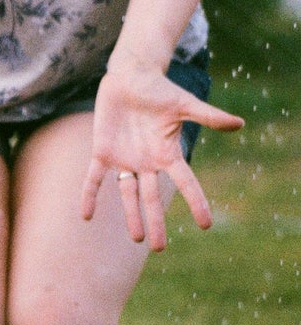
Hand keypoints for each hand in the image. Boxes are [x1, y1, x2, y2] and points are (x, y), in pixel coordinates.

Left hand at [80, 64, 241, 251]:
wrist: (130, 76)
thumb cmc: (160, 90)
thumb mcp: (184, 104)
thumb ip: (209, 116)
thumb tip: (240, 124)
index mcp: (168, 153)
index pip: (185, 182)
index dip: (196, 202)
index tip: (206, 224)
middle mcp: (148, 162)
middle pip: (153, 197)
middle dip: (156, 221)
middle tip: (159, 248)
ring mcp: (125, 159)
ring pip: (127, 193)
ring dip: (131, 215)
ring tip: (137, 238)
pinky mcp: (103, 152)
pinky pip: (94, 178)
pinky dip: (89, 195)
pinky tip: (85, 215)